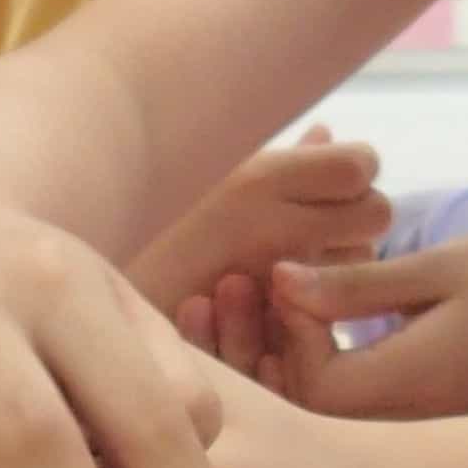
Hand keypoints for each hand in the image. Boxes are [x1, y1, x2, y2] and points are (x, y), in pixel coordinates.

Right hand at [127, 128, 388, 311]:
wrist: (94, 302)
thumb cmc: (147, 224)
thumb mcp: (203, 175)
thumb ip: (275, 157)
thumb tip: (329, 133)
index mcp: (258, 178)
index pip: (360, 164)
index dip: (351, 171)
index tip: (327, 180)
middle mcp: (276, 230)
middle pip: (374, 214)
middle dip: (355, 217)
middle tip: (317, 225)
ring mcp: (277, 288)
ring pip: (358, 262)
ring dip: (340, 259)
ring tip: (290, 262)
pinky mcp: (275, 335)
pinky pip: (332, 306)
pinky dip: (319, 303)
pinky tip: (282, 299)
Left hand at [246, 229, 467, 419]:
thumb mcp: (441, 268)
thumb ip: (357, 286)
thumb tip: (276, 281)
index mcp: (410, 387)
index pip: (310, 384)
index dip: (282, 329)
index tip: (277, 270)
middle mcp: (407, 422)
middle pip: (301, 405)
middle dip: (258, 344)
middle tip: (233, 282)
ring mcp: (415, 425)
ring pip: (319, 404)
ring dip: (281, 348)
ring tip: (256, 286)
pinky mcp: (421, 413)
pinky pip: (347, 398)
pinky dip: (314, 355)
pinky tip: (304, 306)